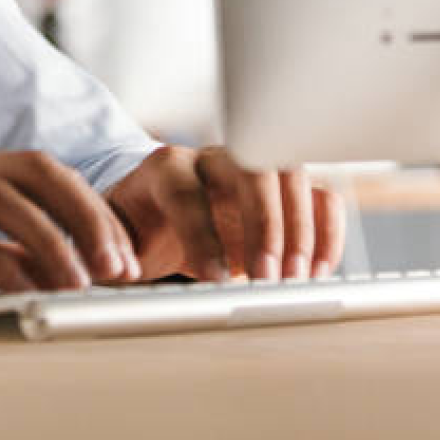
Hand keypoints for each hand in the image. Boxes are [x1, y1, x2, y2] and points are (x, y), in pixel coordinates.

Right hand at [0, 149, 141, 302]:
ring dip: (55, 240)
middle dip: (87, 215)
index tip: (123, 253)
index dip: (90, 205)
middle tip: (119, 266)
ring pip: (5, 198)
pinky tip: (22, 291)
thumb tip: (46, 272)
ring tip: (83, 284)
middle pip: (36, 171)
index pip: (42, 169)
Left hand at [105, 145, 346, 282]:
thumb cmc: (137, 227)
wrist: (158, 211)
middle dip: (264, 224)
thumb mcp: (114, 237)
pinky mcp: (282, 191)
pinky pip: (319, 196)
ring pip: (290, 174)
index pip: (185, 189)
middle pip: (249, 167)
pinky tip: (316, 271)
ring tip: (297, 280)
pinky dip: (326, 232)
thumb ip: (113, 250)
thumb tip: (115, 270)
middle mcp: (211, 159)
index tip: (215, 279)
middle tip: (269, 278)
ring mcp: (252, 169)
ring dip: (301, 228)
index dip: (201, 233)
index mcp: (164, 168)